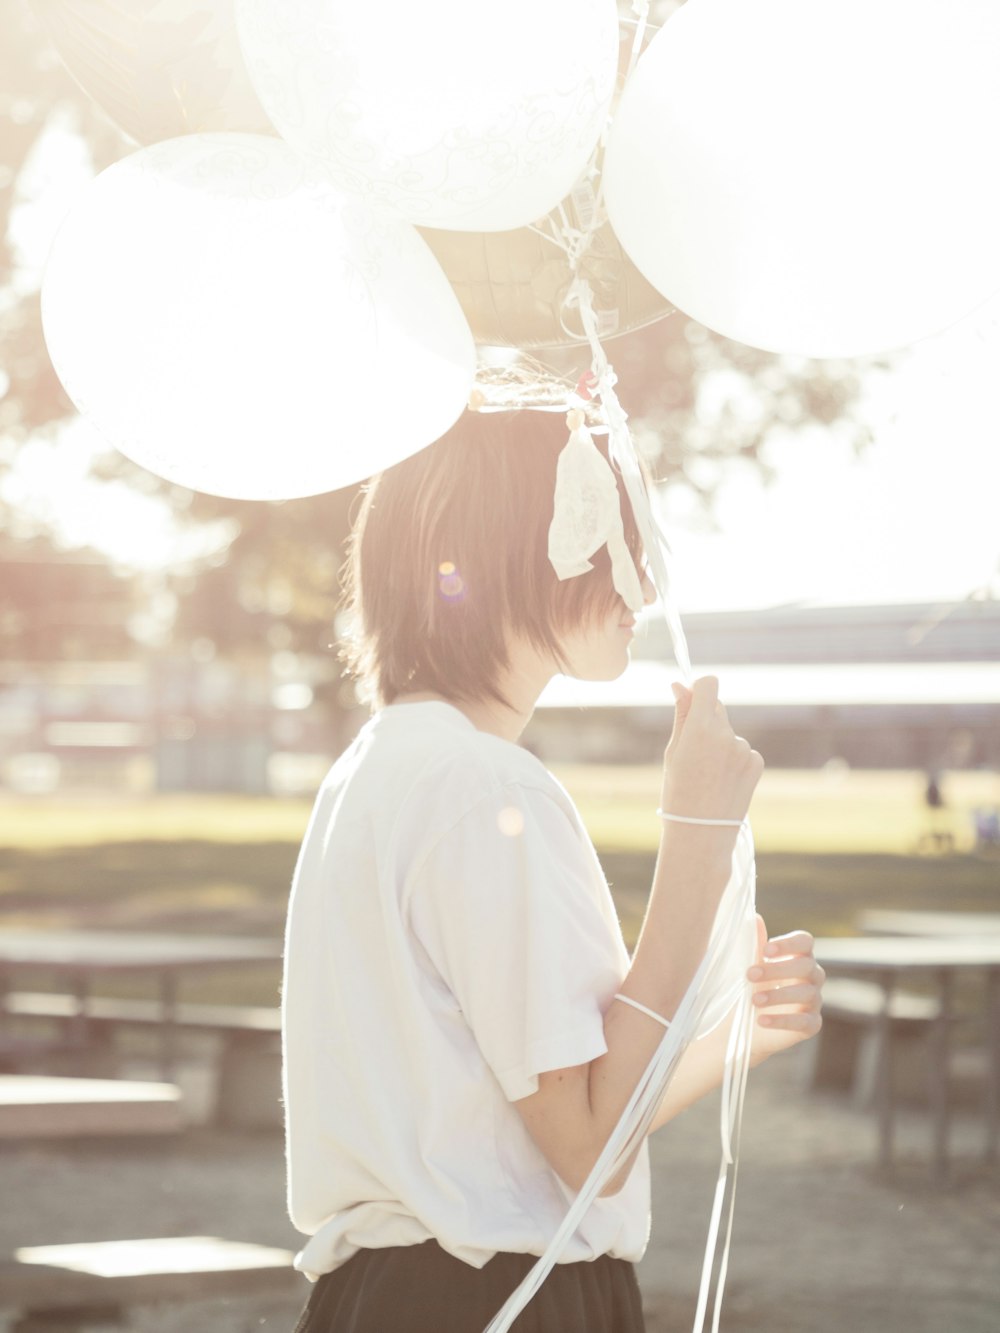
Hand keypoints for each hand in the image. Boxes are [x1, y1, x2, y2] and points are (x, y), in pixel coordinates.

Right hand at [661, 676, 763, 822]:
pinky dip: (732, 759)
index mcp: (700, 729)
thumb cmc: (678, 793)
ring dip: (720, 743)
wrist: (701, 832)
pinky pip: (742, 749)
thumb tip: (679, 685)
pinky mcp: (757, 762)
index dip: (700, 689)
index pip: (709, 685)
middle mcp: (726, 734)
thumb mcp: (673, 751)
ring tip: (707, 774)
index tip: (693, 698)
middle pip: (718, 708)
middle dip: (706, 720)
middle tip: (693, 750)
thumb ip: (681, 715)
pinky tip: (722, 781)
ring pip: (729, 732)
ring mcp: (744, 749)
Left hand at [747, 915, 824, 1061]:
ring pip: (807, 993)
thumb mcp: (747, 964)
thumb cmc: (748, 986)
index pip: (805, 941)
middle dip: (778, 970)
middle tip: (750, 975)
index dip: (789, 944)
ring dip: (779, 995)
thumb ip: (753, 943)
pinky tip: (761, 1020)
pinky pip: (805, 1022)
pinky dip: (783, 1020)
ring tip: (754, 1000)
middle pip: (806, 966)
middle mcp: (811, 976)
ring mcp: (814, 1000)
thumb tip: (753, 917)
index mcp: (797, 955)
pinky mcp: (811, 1024)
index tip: (766, 949)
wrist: (741, 1022)